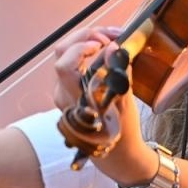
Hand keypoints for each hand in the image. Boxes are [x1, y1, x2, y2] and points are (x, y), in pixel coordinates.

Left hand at [50, 27, 155, 185]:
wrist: (117, 153)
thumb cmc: (122, 131)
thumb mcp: (125, 103)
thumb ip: (118, 74)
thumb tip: (114, 48)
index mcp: (74, 99)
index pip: (64, 65)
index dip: (80, 49)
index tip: (103, 44)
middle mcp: (63, 93)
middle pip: (62, 52)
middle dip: (84, 36)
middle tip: (110, 34)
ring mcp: (63, 91)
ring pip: (66, 56)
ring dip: (87, 41)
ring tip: (111, 38)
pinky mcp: (68, 89)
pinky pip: (73, 63)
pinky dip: (87, 52)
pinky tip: (105, 49)